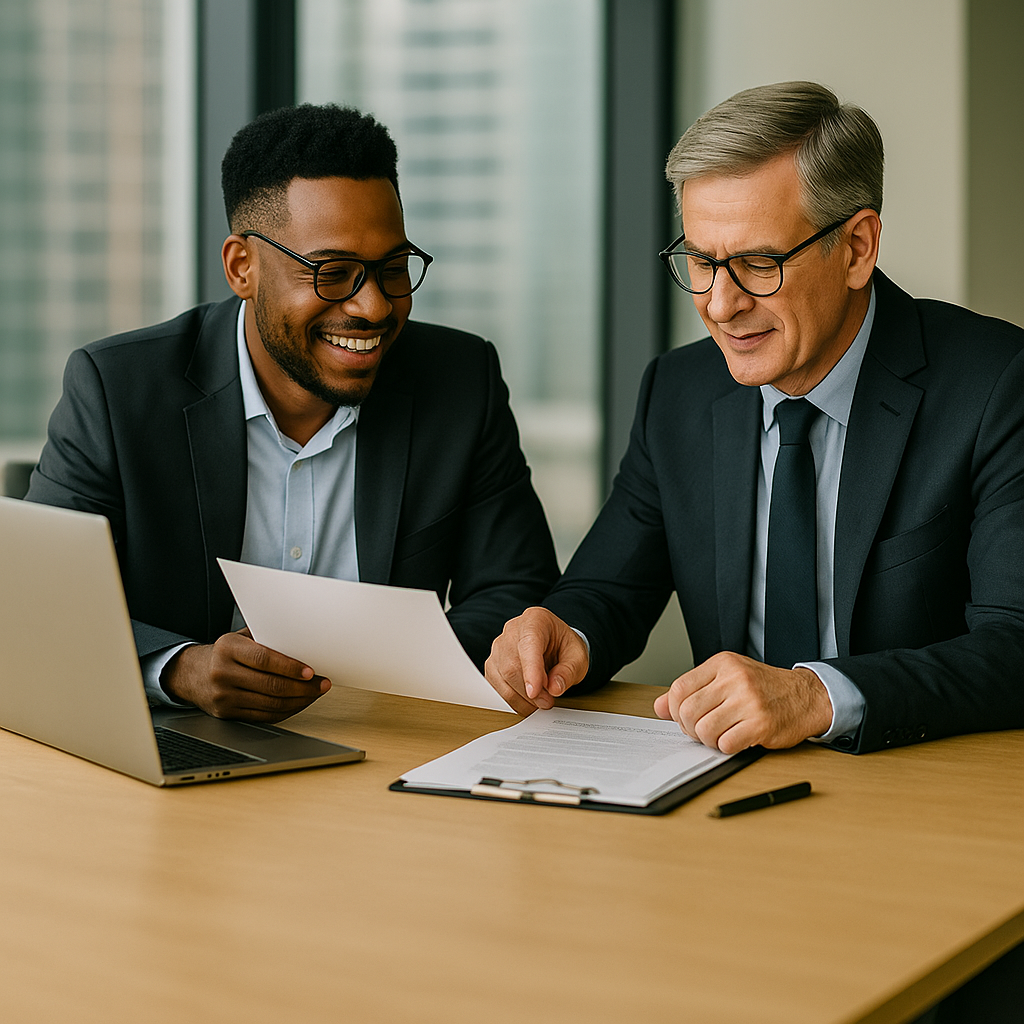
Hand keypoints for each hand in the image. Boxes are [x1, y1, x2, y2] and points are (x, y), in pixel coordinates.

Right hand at [163, 628, 330, 722]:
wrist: (191, 674)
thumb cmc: (224, 653)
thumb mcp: (239, 638)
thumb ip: (266, 639)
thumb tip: (302, 642)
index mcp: (227, 648)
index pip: (264, 659)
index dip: (290, 667)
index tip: (310, 671)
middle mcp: (222, 672)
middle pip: (271, 685)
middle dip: (302, 687)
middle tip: (321, 684)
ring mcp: (224, 696)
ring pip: (270, 704)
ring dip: (299, 701)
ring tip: (314, 694)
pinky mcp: (227, 714)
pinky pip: (264, 716)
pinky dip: (286, 711)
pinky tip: (298, 703)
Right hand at [484, 607, 589, 714]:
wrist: (555, 644)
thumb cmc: (564, 646)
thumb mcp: (578, 657)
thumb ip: (568, 671)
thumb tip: (555, 688)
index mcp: (536, 620)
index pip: (528, 644)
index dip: (531, 670)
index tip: (534, 692)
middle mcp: (513, 630)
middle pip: (512, 665)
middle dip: (530, 691)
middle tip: (548, 701)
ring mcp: (499, 647)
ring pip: (502, 678)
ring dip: (522, 698)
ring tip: (541, 701)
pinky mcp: (493, 664)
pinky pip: (497, 686)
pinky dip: (513, 700)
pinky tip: (528, 701)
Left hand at [653, 652, 832, 753]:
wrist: (806, 696)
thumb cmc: (763, 688)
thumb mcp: (726, 679)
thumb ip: (692, 690)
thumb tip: (658, 707)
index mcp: (722, 664)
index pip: (679, 688)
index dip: (674, 709)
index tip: (683, 717)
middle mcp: (735, 679)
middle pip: (688, 711)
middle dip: (689, 728)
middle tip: (701, 731)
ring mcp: (749, 701)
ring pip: (704, 730)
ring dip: (707, 740)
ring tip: (718, 736)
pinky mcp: (761, 724)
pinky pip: (726, 744)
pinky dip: (725, 747)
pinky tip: (735, 740)